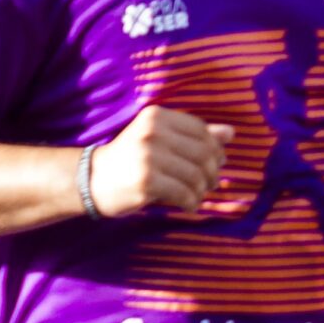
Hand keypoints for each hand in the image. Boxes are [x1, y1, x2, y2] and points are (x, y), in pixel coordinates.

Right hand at [89, 105, 233, 216]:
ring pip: (195, 176)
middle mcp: (153, 133)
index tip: (216, 164)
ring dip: (202, 190)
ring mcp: (148, 157)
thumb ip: (194, 135)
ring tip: (197, 196)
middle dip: (212, 172)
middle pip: (202, 153)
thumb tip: (231, 133)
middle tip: (210, 184)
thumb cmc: (130, 158)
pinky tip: (188, 206)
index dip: (215, 149)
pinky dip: (191, 202)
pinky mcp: (146, 182)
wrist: (92, 179)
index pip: (200, 130)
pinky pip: (184, 194)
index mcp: (157, 116)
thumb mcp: (159, 139)